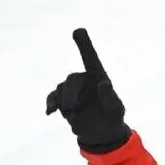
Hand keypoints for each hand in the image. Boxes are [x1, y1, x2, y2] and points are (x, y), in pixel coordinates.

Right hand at [46, 29, 130, 153]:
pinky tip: (49, 112)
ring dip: (65, 103)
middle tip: (72, 106)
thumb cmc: (112, 117)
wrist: (102, 134)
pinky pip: (53, 98)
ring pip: (61, 90)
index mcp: (99, 78)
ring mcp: (72, 91)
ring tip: (73, 116)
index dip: (84, 45)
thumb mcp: (115, 109)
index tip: (79, 31)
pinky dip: (51, 104)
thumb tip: (103, 83)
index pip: (91, 59)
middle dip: (70, 92)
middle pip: (72, 80)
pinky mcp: (63, 101)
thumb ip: (110, 97)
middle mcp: (84, 81)